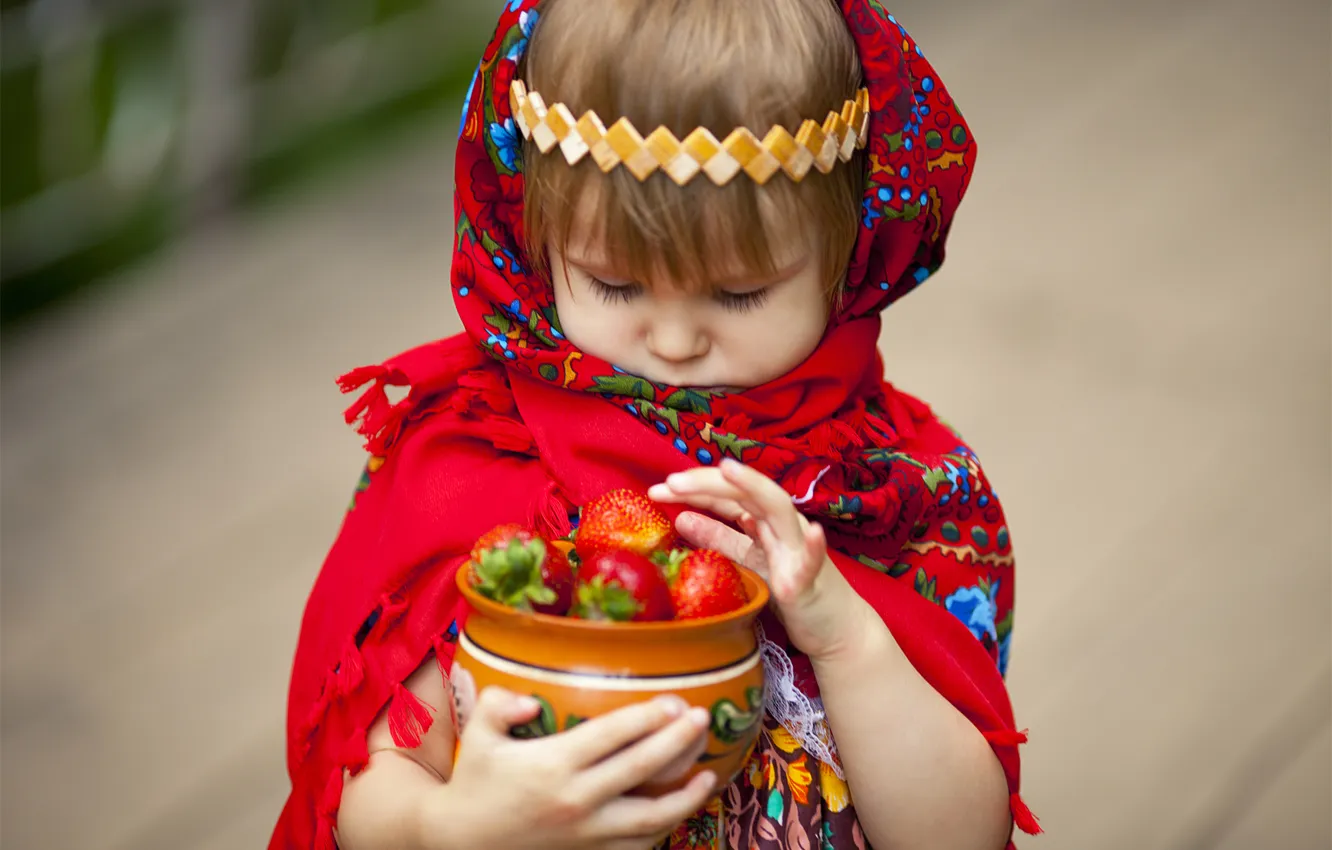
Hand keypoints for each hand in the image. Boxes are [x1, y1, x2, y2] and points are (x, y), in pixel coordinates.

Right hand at [439, 687, 715, 849]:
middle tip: (703, 720)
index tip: (677, 702)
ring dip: (685, 796)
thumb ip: (501, 705)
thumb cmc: (474, 782)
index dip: (649, 717)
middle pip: (642, 768)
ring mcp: (586, 833)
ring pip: (651, 817)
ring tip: (708, 775)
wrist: (460, 843)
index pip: (613, 735)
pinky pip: (637, 845)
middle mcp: (576, 799)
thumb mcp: (478, 736)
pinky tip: (677, 810)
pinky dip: (663, 829)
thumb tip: (529, 699)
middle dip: (679, 742)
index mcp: (553, 764)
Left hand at [649, 459, 873, 661]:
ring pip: (780, 510)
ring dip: (753, 488)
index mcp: (765, 521)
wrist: (836, 628)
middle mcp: (783, 526)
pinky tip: (811, 532)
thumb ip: (718, 539)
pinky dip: (813, 546)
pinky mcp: (813, 582)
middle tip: (670, 482)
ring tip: (727, 472)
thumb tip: (681, 518)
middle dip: (709, 481)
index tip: (658, 489)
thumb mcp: (748, 561)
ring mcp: (800, 550)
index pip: (728, 494)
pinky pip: (813, 561)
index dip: (694, 487)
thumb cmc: (792, 589)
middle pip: (746, 492)